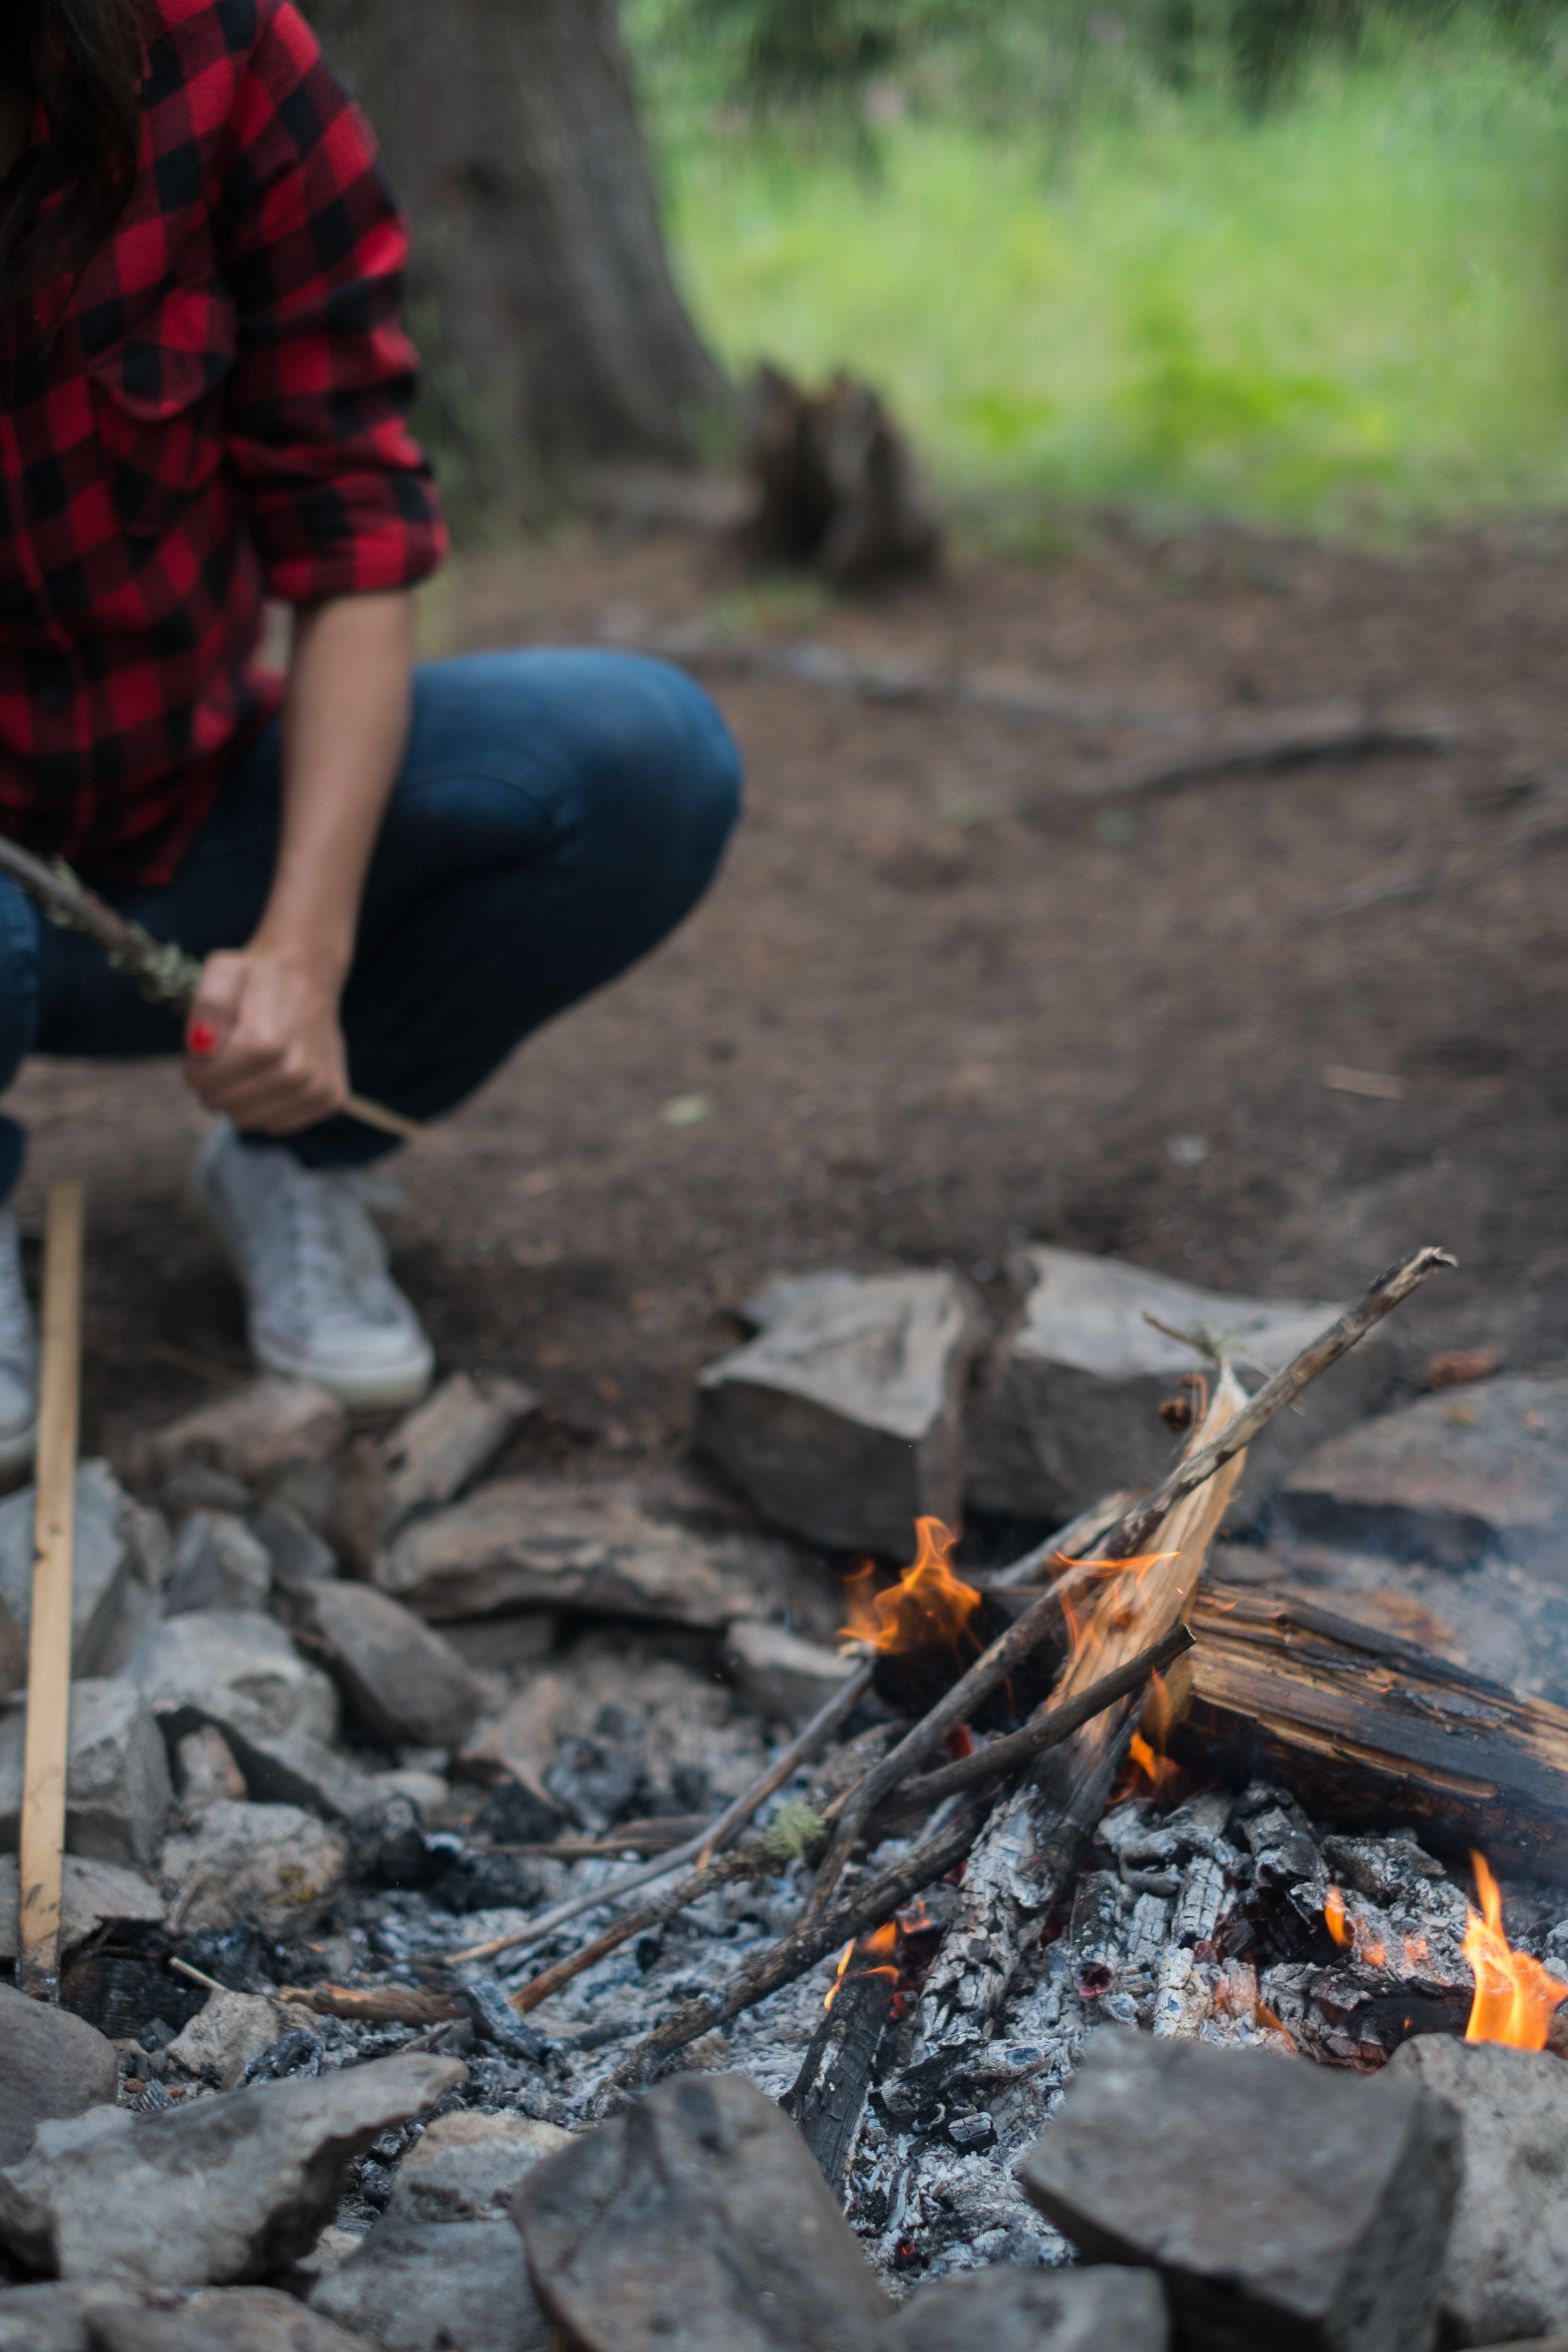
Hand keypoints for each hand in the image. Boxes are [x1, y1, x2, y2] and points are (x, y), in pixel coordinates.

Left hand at [183, 948, 348, 1133]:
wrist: (311, 976)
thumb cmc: (261, 977)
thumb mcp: (225, 971)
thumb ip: (208, 1004)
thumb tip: (202, 1048)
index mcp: (267, 1039)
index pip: (206, 1081)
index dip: (194, 1068)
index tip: (204, 1049)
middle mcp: (298, 1068)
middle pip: (227, 1104)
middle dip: (215, 1085)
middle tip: (226, 1057)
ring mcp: (317, 1087)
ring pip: (249, 1120)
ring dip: (239, 1098)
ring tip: (248, 1066)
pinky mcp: (329, 1098)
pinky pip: (277, 1124)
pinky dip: (265, 1107)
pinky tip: (271, 1077)